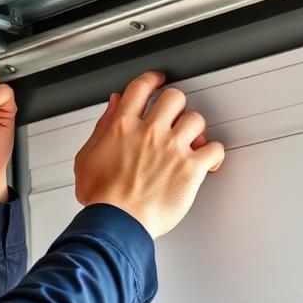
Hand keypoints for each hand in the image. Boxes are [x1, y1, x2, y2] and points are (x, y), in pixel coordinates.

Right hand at [73, 71, 225, 239]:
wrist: (117, 222)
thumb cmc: (101, 198)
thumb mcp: (87, 157)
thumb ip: (101, 127)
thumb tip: (114, 106)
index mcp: (122, 127)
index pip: (141, 88)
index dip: (152, 80)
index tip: (158, 81)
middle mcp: (150, 132)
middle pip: (175, 97)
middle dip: (176, 106)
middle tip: (175, 116)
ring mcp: (172, 149)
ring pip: (197, 119)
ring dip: (194, 129)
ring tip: (190, 141)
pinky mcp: (190, 169)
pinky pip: (215, 149)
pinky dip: (213, 154)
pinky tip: (207, 161)